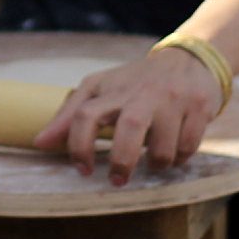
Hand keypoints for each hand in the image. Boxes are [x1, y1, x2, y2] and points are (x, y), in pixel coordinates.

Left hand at [33, 46, 221, 185]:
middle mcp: (141, 93)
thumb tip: (39, 144)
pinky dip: (180, 157)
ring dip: (157, 163)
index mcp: (111, 89)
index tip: (82, 169)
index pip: (85, 114)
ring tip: (153, 162)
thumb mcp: (100, 90)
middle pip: (129, 129)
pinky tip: (175, 152)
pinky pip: (188, 146)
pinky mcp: (199, 107)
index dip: (78, 145)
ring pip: (163, 146)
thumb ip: (70, 116)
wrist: (189, 59)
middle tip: (118, 180)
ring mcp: (172, 99)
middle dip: (122, 161)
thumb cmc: (135, 82)